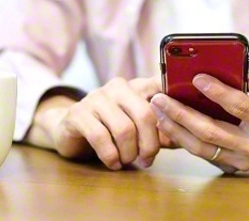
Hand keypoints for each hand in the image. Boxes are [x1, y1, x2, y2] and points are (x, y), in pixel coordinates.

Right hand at [33, 76, 166, 169]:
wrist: (69, 131)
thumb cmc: (110, 130)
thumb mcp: (137, 128)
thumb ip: (158, 130)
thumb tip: (178, 137)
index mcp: (135, 86)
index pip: (160, 88)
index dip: (171, 106)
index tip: (175, 125)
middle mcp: (116, 87)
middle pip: (145, 115)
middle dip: (150, 144)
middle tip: (147, 160)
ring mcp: (95, 98)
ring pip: (124, 129)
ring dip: (129, 153)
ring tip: (127, 161)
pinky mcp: (77, 113)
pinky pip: (100, 137)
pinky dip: (111, 156)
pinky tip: (113, 163)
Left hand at [149, 73, 248, 172]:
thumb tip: (247, 77)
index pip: (240, 107)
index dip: (218, 92)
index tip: (196, 78)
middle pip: (212, 131)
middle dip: (182, 113)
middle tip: (160, 97)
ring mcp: (242, 160)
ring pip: (202, 147)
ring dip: (175, 128)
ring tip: (158, 109)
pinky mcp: (230, 165)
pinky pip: (201, 152)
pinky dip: (181, 138)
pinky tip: (166, 122)